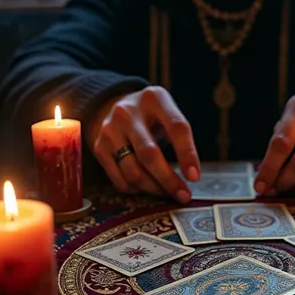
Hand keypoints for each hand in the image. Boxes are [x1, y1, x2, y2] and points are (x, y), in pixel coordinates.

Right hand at [85, 86, 199, 200]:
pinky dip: (138, 190)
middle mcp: (128, 113)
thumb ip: (180, 135)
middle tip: (184, 196)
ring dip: (154, 189)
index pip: (176, 126)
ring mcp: (110, 130)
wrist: (114, 107)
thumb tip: (191, 175)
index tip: (195, 176)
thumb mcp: (167, 112)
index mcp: (154, 99)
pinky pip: (120, 180)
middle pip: (149, 154)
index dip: (187, 153)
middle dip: (169, 180)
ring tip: (168, 193)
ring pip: (133, 172)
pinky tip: (149, 188)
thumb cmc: (151, 116)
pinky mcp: (100, 148)